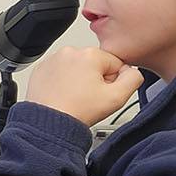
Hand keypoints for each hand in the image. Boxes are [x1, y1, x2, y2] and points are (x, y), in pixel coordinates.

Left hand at [24, 47, 142, 126]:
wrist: (49, 124)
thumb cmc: (77, 112)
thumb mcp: (117, 98)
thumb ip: (133, 79)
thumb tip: (133, 72)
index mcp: (90, 54)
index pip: (115, 64)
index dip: (113, 82)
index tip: (102, 94)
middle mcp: (70, 52)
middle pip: (95, 65)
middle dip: (95, 80)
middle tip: (87, 98)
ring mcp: (53, 60)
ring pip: (77, 69)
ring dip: (79, 81)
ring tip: (74, 98)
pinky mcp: (42, 70)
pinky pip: (60, 73)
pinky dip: (63, 83)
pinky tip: (63, 96)